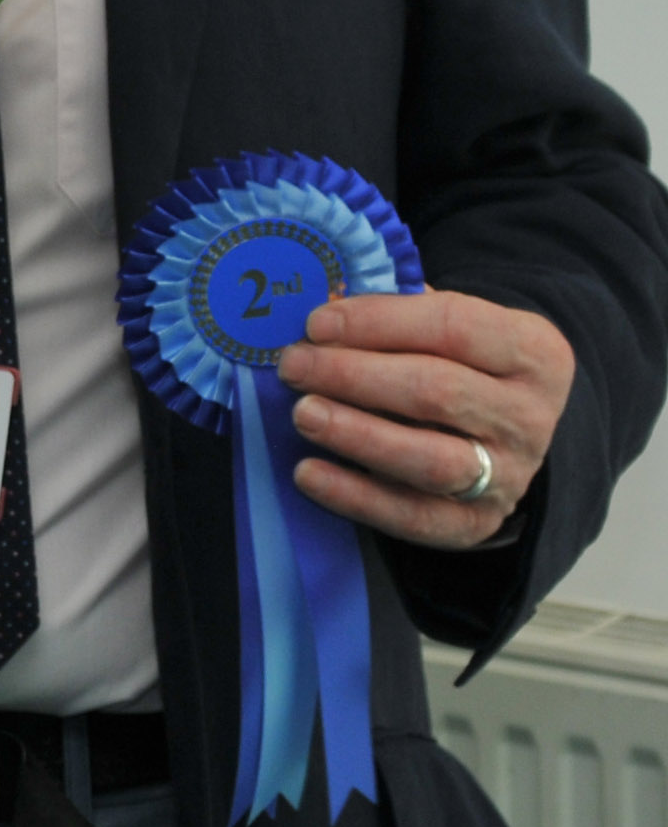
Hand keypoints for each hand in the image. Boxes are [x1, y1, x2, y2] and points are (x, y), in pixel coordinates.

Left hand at [281, 289, 573, 551]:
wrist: (495, 430)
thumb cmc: (451, 360)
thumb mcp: (439, 323)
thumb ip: (391, 309)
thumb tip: (321, 303)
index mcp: (532, 352)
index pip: (454, 327)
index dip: (379, 322)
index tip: (315, 323)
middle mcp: (529, 417)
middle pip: (438, 393)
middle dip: (355, 376)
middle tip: (294, 365)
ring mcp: (509, 476)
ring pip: (433, 460)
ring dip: (358, 435)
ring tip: (302, 413)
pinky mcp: (477, 523)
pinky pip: (415, 516)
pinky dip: (356, 496)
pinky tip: (307, 472)